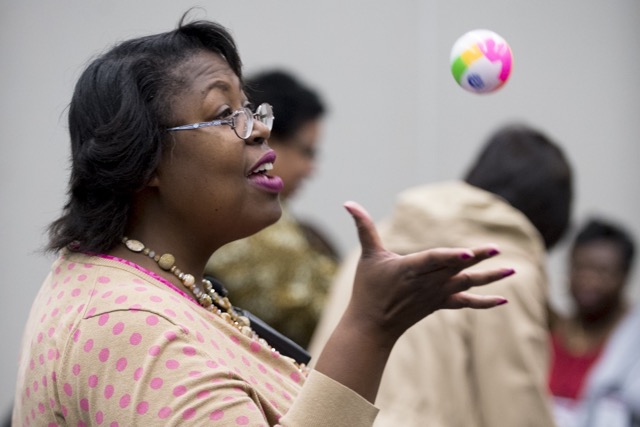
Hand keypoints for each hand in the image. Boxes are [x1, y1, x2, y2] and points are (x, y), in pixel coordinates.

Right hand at [343, 201, 512, 346]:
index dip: (452, 257)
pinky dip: (485, 302)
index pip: (436, 260)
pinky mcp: (440, 304)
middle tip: (498, 249)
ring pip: (467, 284)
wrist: (373, 325)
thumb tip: (348, 203)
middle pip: (457, 269)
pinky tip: (503, 300)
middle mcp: (428, 282)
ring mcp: (436, 295)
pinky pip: (466, 303)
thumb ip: (363, 227)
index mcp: (411, 268)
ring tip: (512, 270)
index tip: (470, 254)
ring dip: (490, 278)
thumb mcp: (367, 255)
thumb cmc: (368, 288)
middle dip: (478, 259)